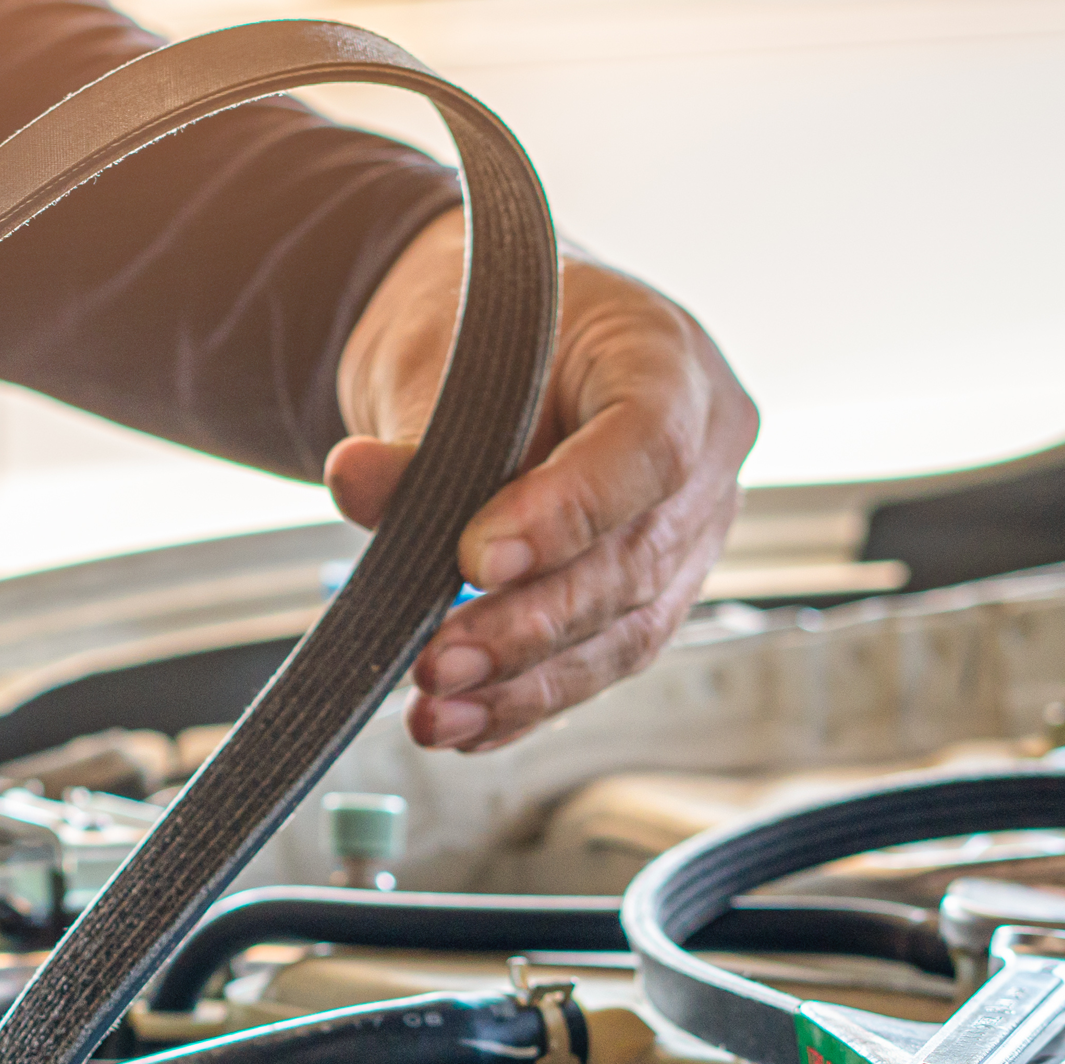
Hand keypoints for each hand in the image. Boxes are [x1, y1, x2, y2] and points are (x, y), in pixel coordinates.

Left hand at [327, 208, 756, 752]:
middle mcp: (708, 453)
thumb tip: (356, 480)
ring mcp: (692, 532)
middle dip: (532, 624)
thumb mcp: (445, 360)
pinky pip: (602, 660)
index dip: (568, 513)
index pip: (647, 447)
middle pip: (635, 559)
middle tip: (440, 661)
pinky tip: (467, 727)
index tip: (478, 559)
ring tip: (438, 713)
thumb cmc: (492, 336)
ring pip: (626, 628)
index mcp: (670, 361)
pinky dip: (529, 700)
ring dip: (526, 682)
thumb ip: (416, 433)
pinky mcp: (657, 595)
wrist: (505, 352)